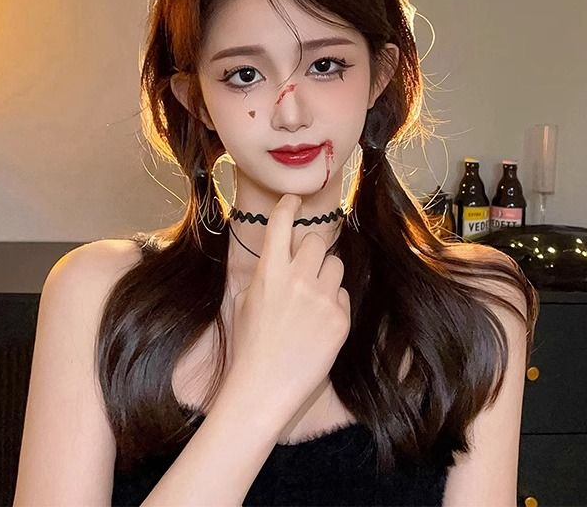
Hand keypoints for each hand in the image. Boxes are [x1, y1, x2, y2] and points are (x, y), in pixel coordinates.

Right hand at [227, 194, 350, 418]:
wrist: (264, 387)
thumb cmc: (248, 346)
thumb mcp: (244, 302)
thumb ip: (264, 274)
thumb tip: (278, 259)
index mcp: (269, 271)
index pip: (281, 224)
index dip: (288, 206)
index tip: (293, 200)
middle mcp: (298, 278)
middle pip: (316, 241)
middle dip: (311, 251)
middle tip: (303, 269)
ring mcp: (322, 298)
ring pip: (335, 265)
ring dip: (325, 275)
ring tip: (311, 299)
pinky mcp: (340, 318)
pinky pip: (342, 295)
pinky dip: (332, 304)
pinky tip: (317, 324)